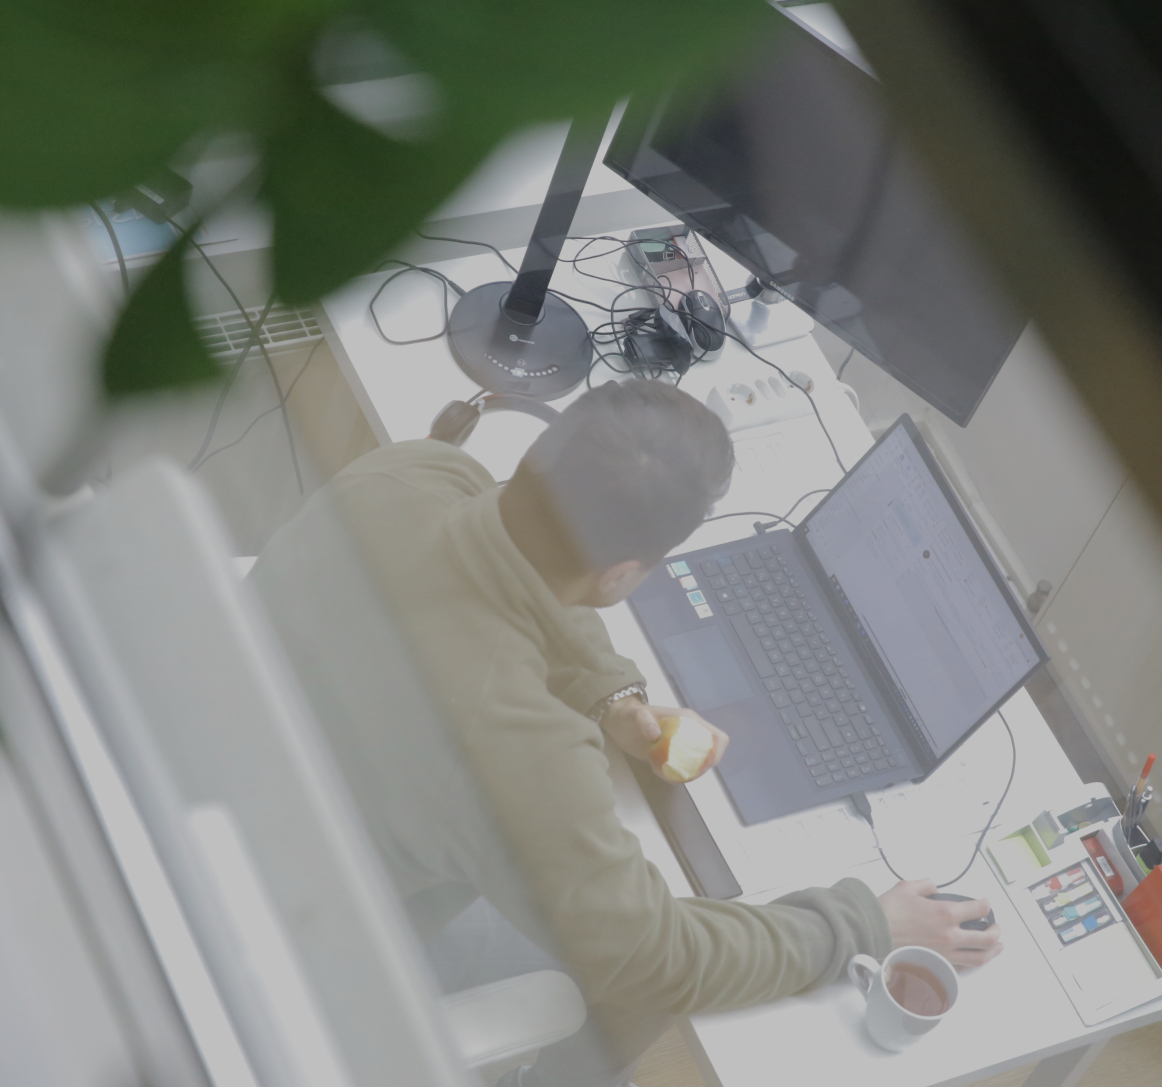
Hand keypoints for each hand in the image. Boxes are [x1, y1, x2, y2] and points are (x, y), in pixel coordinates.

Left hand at [600, 698, 728, 781]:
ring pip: (695, 764)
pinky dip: (673, 775)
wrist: (617, 721)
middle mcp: (688, 733)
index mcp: (688, 721)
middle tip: (684, 774)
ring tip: (669, 774)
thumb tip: (655, 734)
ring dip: (687, 773)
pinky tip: (659, 772)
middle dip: (701, 768)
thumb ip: (644, 720)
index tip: (706, 764)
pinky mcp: (669, 755)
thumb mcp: (635, 715)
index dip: (717, 751)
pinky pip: (680, 768)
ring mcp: (679, 745)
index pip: (716, 736)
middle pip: (709, 754)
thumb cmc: (629, 714)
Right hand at [877, 879, 1001, 967]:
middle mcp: (950, 935)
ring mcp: (946, 954)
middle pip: (987, 938)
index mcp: (946, 913)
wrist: (873, 934)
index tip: (985, 904)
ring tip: (997, 947)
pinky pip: (963, 966)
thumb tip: (934, 886)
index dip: (986, 905)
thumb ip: (926, 884)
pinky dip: (972, 961)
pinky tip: (973, 958)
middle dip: (996, 931)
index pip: (979, 909)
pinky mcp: (938, 965)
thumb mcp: (907, 887)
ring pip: (980, 957)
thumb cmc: (888, 912)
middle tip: (997, 927)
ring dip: (993, 951)